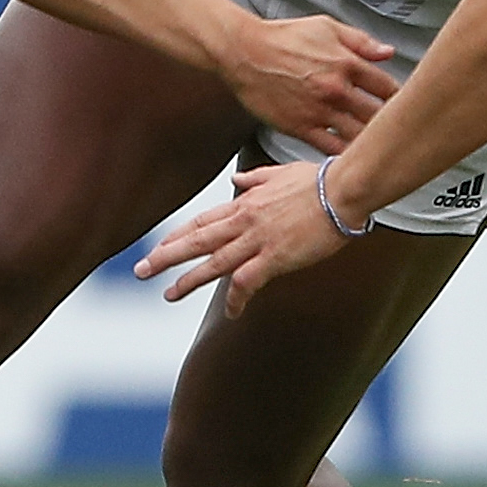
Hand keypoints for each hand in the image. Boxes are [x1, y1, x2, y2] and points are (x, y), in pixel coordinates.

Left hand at [137, 160, 349, 312]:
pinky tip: (231, 313)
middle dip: (166, 256)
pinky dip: (235, 298)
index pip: (203, 220)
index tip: (161, 245)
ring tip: (168, 293)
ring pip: (213, 263)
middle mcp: (244, 221)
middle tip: (142, 270)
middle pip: (197, 241)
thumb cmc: (320, 180)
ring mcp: (257, 240)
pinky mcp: (275, 257)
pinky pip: (246, 282)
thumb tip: (236, 179)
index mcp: (245, 201)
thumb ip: (255, 178)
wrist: (344, 189)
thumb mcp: (280, 173)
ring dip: (188, 280)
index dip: (179, 234)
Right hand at [222, 14, 395, 150]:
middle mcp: (337, 90)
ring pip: (358, 136)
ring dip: (371, 142)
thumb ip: (360, 41)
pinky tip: (352, 157)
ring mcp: (320, 111)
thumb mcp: (326, 27)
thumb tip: (387, 51)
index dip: (400, 98)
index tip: (404, 105)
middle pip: (378, 116)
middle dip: (391, 124)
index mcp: (347, 63)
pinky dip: (344, 155)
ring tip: (381, 148)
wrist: (244, 52)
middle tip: (400, 131)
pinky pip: (331, 149)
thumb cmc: (281, 38)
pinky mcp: (301, 127)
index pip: (388, 88)